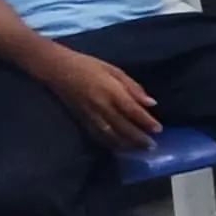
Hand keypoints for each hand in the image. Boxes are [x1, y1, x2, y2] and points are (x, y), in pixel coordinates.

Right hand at [36, 49, 160, 148]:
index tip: (158, 130)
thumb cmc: (88, 66)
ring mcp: (90, 115)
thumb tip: (151, 103)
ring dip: (126, 144)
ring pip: (111, 135)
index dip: (146, 122)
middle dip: (139, 138)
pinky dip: (110, 143)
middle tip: (152, 146)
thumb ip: (133, 87)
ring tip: (139, 149)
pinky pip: (98, 135)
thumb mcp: (114, 70)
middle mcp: (101, 106)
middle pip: (123, 127)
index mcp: (111, 91)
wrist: (57, 69)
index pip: (133, 111)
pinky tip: (119, 147)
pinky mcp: (82, 120)